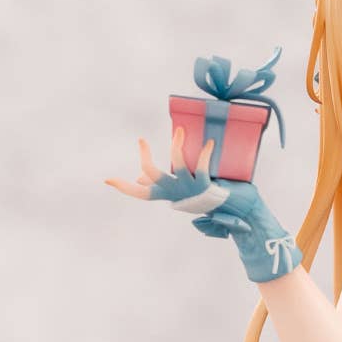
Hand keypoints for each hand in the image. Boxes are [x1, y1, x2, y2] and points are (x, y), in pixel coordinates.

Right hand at [105, 127, 230, 214]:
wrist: (232, 212)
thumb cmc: (203, 198)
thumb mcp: (178, 193)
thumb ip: (159, 184)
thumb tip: (140, 178)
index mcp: (167, 194)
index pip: (141, 194)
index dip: (124, 187)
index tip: (108, 180)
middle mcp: (175, 192)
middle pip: (152, 175)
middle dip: (145, 157)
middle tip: (142, 141)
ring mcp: (189, 188)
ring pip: (177, 164)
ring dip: (177, 144)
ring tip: (180, 130)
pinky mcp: (205, 185)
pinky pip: (201, 166)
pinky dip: (204, 152)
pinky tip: (210, 142)